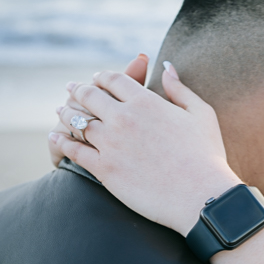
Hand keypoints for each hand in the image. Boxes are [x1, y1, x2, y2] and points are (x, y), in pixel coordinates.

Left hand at [49, 63, 238, 234]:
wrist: (201, 197)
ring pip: (78, 121)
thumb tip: (167, 66)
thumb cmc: (207, 158)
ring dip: (65, 113)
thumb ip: (180, 89)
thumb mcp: (201, 115)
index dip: (102, 77)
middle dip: (78, 90)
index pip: (113, 79)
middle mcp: (123, 117)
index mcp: (146, 101)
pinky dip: (61, 141)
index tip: (97, 79)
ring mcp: (111, 143)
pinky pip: (74, 150)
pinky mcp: (104, 169)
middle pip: (90, 96)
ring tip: (60, 111)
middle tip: (72, 90)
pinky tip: (55, 137)